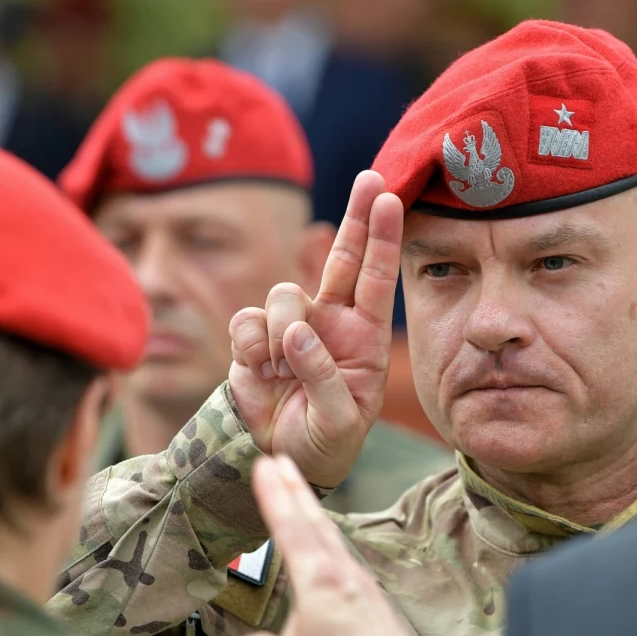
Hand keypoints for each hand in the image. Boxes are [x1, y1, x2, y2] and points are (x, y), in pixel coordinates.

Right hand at [228, 171, 401, 487]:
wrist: (280, 458)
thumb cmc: (326, 441)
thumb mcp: (340, 422)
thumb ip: (326, 380)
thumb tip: (299, 333)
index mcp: (365, 338)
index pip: (377, 279)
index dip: (383, 238)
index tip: (390, 199)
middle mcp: (331, 322)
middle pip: (343, 257)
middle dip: (356, 217)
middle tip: (369, 176)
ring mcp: (291, 326)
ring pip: (284, 292)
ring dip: (282, 328)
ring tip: (282, 369)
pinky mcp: (253, 338)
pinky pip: (246, 319)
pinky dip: (250, 343)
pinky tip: (259, 370)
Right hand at [234, 456, 420, 635]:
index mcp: (320, 581)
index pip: (291, 528)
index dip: (275, 496)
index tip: (265, 465)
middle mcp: (343, 574)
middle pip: (314, 522)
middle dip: (296, 490)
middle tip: (281, 460)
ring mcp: (361, 585)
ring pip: (332, 538)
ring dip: (312, 513)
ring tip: (300, 495)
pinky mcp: (373, 601)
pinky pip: (345, 559)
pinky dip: (330, 542)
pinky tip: (328, 549)